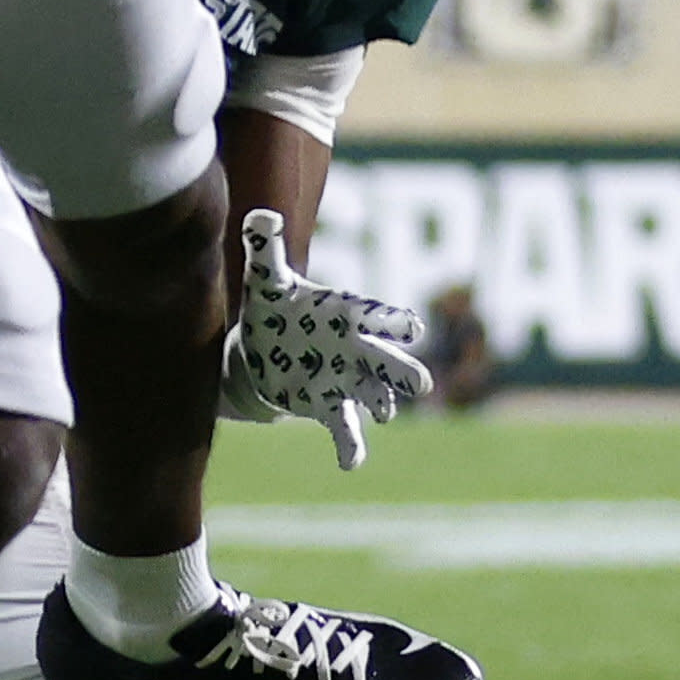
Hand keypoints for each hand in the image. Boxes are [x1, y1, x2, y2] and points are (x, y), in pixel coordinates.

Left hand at [217, 206, 431, 468]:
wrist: (260, 348)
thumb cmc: (274, 307)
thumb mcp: (266, 278)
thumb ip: (266, 247)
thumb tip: (259, 215)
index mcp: (351, 313)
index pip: (383, 317)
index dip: (397, 322)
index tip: (411, 330)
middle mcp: (358, 347)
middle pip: (391, 360)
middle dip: (405, 371)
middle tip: (420, 384)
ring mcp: (349, 379)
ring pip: (378, 395)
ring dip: (384, 404)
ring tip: (382, 413)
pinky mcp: (330, 405)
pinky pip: (347, 428)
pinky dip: (351, 447)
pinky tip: (350, 464)